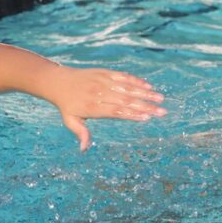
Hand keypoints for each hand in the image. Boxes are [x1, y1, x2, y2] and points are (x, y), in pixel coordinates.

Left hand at [49, 67, 166, 150]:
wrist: (59, 82)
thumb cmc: (67, 105)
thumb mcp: (70, 121)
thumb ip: (81, 133)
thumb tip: (84, 149)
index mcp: (93, 107)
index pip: (116, 112)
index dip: (132, 115)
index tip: (147, 118)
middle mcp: (99, 93)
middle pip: (125, 101)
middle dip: (145, 106)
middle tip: (162, 111)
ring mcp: (103, 82)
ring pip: (127, 87)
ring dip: (145, 93)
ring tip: (160, 98)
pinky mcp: (105, 73)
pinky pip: (123, 76)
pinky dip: (136, 81)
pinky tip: (148, 86)